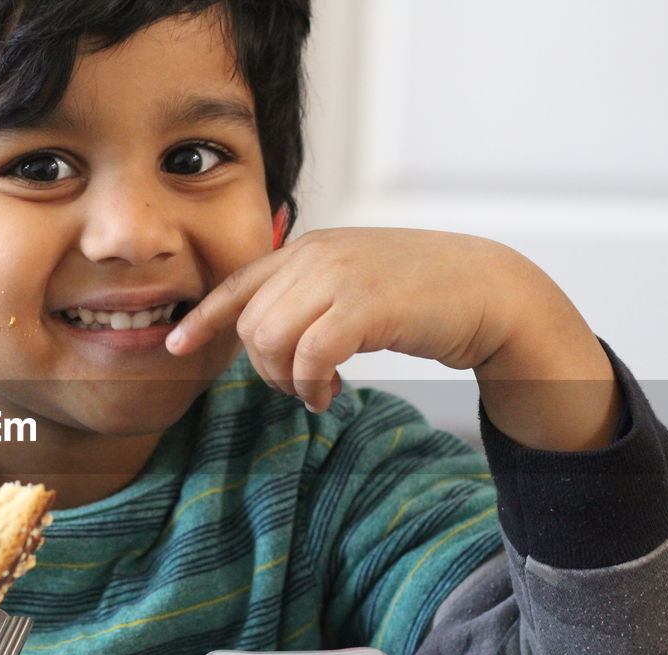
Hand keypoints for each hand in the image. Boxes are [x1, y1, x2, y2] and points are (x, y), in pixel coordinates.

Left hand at [167, 227, 619, 448]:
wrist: (491, 290)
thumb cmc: (424, 293)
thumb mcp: (355, 282)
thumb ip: (311, 296)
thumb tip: (268, 336)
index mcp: (311, 248)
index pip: (239, 283)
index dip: (204, 318)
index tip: (177, 345)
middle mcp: (319, 255)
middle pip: (252, 324)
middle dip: (263, 367)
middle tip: (297, 387)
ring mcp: (342, 277)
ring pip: (273, 341)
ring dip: (287, 380)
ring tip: (316, 390)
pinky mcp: (366, 306)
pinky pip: (310, 356)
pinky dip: (312, 384)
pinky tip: (331, 393)